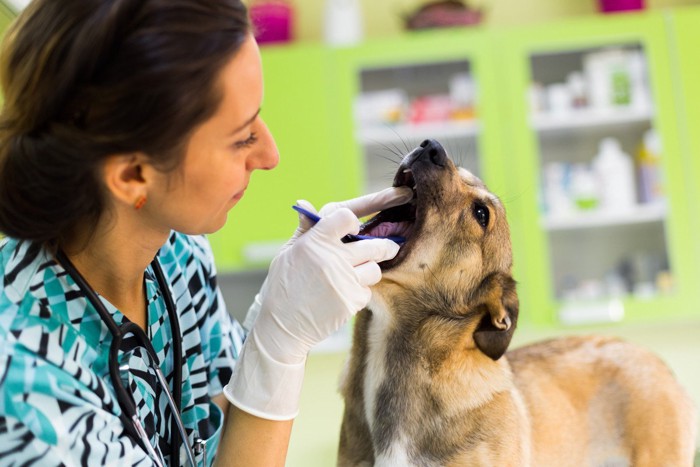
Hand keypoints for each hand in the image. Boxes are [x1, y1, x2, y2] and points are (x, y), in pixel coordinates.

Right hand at [225, 187, 411, 419]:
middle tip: (390, 246)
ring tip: (355, 275)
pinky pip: (368, 290)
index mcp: (314, 241)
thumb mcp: (287, 254)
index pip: (347, 215)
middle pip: (374, 244)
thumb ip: (305, 230)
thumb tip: (307, 204)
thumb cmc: (283, 287)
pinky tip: (343, 295)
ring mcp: (344, 281)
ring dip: (369, 270)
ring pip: (374, 268)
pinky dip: (360, 291)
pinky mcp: (351, 301)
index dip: (357, 217)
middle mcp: (332, 258)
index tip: (359, 224)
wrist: (282, 327)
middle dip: (386, 245)